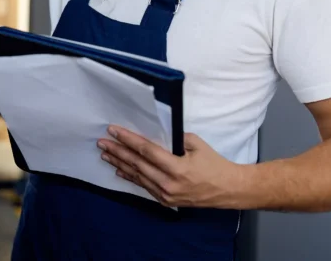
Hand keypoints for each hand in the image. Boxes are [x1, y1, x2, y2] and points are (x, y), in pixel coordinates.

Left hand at [97, 126, 246, 208]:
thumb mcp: (196, 144)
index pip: (146, 151)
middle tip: (102, 142)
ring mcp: (166, 194)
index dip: (128, 140)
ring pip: (138, 176)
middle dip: (117, 152)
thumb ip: (175, 139)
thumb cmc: (214, 164)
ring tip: (105, 154)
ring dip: (120, 164)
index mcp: (177, 168)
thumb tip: (156, 133)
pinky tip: (119, 171)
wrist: (228, 190)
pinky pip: (144, 186)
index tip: (114, 130)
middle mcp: (169, 183)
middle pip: (137, 164)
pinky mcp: (166, 200)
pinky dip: (131, 177)